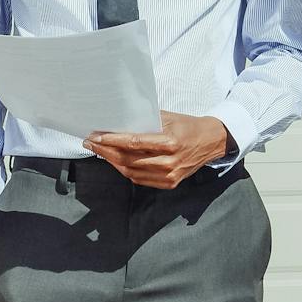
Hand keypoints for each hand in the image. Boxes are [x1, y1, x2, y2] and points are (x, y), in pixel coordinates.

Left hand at [83, 112, 230, 188]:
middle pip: (129, 159)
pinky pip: (140, 180)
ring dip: (112, 162)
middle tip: (90, 143)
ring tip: (99, 152)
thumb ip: (145, 120)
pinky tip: (115, 162)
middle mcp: (169, 162)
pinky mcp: (169, 183)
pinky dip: (125, 171)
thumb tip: (118, 119)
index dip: (111, 141)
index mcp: (170, 142)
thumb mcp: (168, 117)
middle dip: (106, 152)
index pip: (133, 143)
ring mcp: (169, 175)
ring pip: (131, 172)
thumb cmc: (187, 126)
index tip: (96, 137)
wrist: (211, 142)